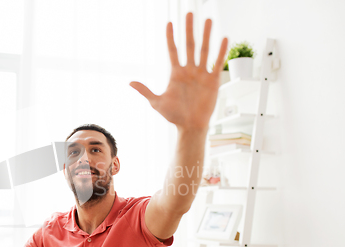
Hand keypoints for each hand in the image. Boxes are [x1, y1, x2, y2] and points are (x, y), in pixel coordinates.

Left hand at [130, 12, 227, 130]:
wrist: (190, 126)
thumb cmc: (174, 116)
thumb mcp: (157, 102)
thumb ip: (145, 90)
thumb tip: (130, 82)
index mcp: (176, 73)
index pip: (172, 50)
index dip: (171, 37)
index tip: (169, 23)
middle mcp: (189, 70)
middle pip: (189, 45)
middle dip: (189, 29)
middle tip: (190, 13)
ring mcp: (201, 74)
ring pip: (204, 50)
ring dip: (206, 35)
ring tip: (208, 20)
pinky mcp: (213, 81)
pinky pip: (217, 63)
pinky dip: (221, 52)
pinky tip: (223, 39)